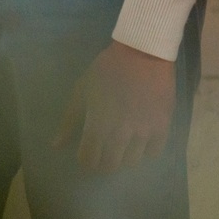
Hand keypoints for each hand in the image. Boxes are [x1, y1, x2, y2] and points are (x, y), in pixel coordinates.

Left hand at [53, 41, 175, 170]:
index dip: (86, 161)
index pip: (88, 159)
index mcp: (97, 125)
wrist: (142, 53)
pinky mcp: (162, 127)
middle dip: (103, 163)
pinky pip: (153, 152)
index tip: (87, 155)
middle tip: (104, 153)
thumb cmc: (107, 70)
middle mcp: (120, 134)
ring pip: (131, 162)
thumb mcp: (82, 91)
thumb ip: (69, 121)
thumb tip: (56, 146)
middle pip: (110, 165)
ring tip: (122, 146)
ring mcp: (142, 133)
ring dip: (124, 157)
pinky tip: (141, 140)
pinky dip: (146, 151)